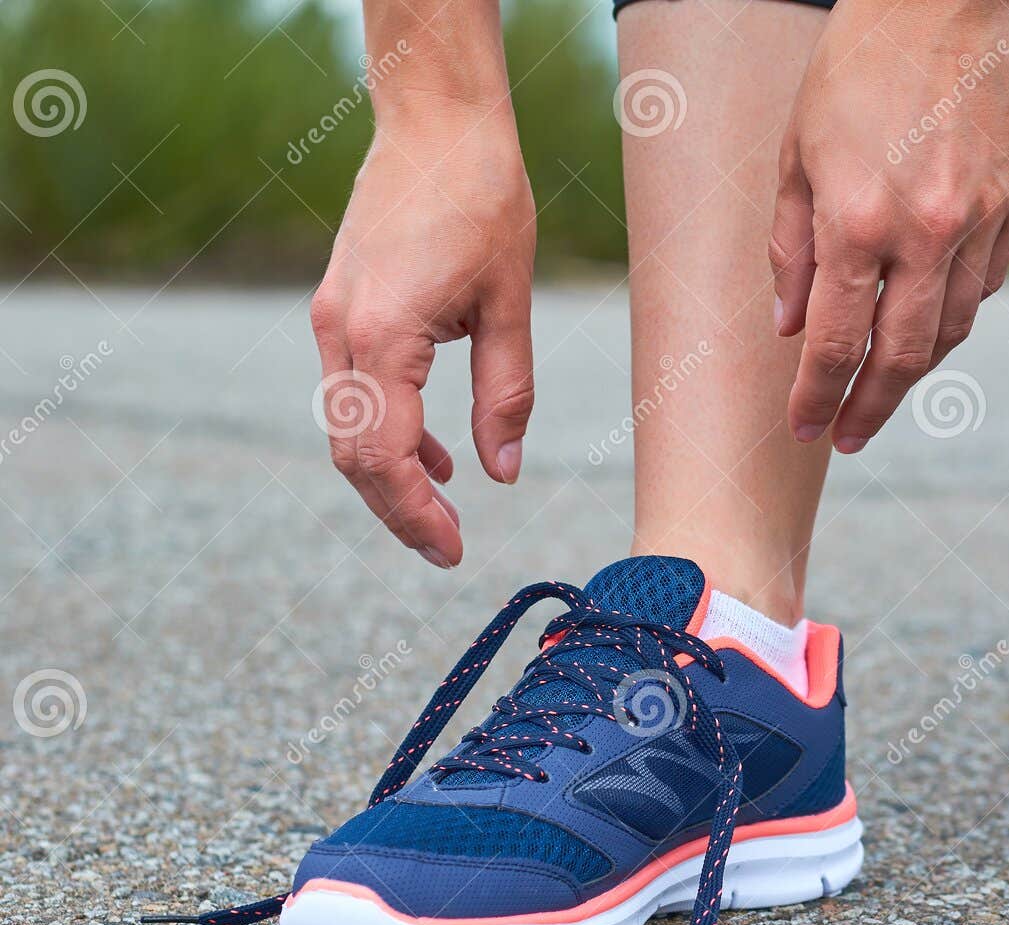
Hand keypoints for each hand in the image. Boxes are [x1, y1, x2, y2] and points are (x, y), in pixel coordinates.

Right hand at [310, 107, 534, 568]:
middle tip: (449, 550)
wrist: (437, 124)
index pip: (386, 459)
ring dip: (392, 479)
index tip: (454, 551)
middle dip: (399, 511)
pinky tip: (440, 459)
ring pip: (349, 430)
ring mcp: (333, 320)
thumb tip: (503, 472)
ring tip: (446, 516)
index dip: (417, 515)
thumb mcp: (510, 305)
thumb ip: (505, 393)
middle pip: (354, 457)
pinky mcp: (341, 308)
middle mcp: (342, 334)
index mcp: (383, 337)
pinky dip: (390, 436)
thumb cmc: (483, 201)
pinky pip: (355, 394)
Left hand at [771, 0, 1008, 452]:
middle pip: (902, 357)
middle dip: (871, 408)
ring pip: (952, 328)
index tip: (807, 429)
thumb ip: (791, 250)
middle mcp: (925, 231)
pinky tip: (927, 317)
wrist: (941, 0)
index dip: (818, 398)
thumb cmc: (853, 71)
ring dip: (916, 367)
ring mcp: (980, 219)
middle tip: (849, 437)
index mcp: (857, 221)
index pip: (835, 344)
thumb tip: (794, 327)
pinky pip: (985, 284)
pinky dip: (954, 312)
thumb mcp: (795, 157)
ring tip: (885, 385)